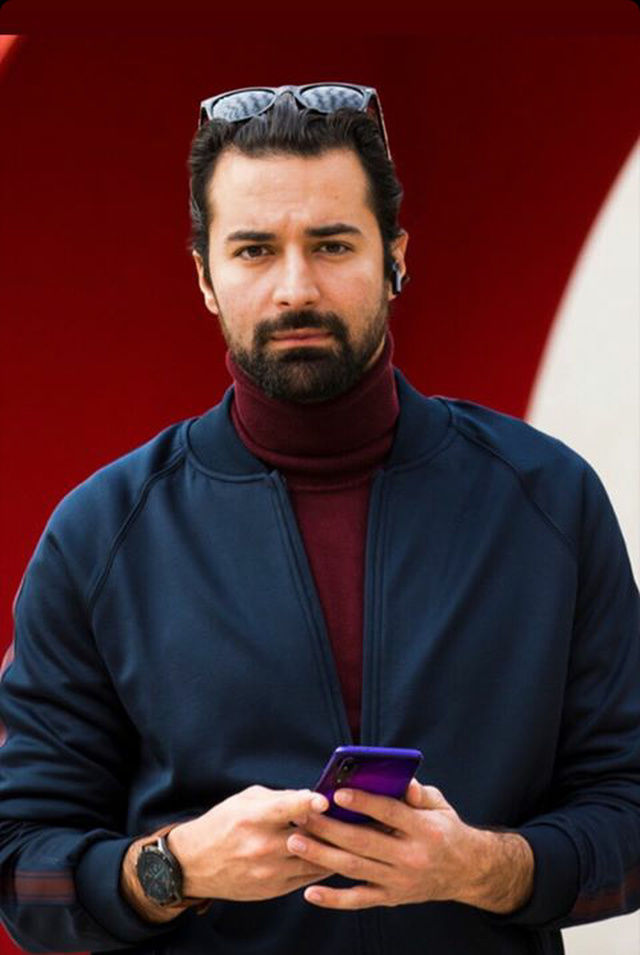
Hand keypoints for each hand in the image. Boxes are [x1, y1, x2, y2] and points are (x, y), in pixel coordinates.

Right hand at [168, 785, 335, 901]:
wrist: (196, 864)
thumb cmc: (223, 824)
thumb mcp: (245, 800)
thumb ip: (280, 797)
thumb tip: (311, 796)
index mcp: (253, 818)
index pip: (285, 809)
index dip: (308, 803)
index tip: (326, 799)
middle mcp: (261, 846)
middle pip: (307, 836)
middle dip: (331, 825)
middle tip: (350, 814)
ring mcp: (269, 872)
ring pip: (314, 859)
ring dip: (332, 847)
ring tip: (349, 834)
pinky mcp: (274, 889)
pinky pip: (309, 877)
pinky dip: (323, 864)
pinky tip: (333, 853)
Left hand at [286, 779, 533, 912]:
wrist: (466, 872)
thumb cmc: (446, 829)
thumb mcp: (440, 805)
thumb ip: (420, 792)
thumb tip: (404, 783)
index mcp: (425, 830)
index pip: (390, 813)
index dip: (364, 802)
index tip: (337, 793)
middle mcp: (411, 858)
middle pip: (364, 841)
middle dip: (330, 828)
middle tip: (304, 815)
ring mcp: (400, 881)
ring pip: (356, 869)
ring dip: (323, 856)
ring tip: (297, 842)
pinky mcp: (391, 898)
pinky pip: (359, 900)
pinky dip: (334, 899)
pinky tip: (310, 893)